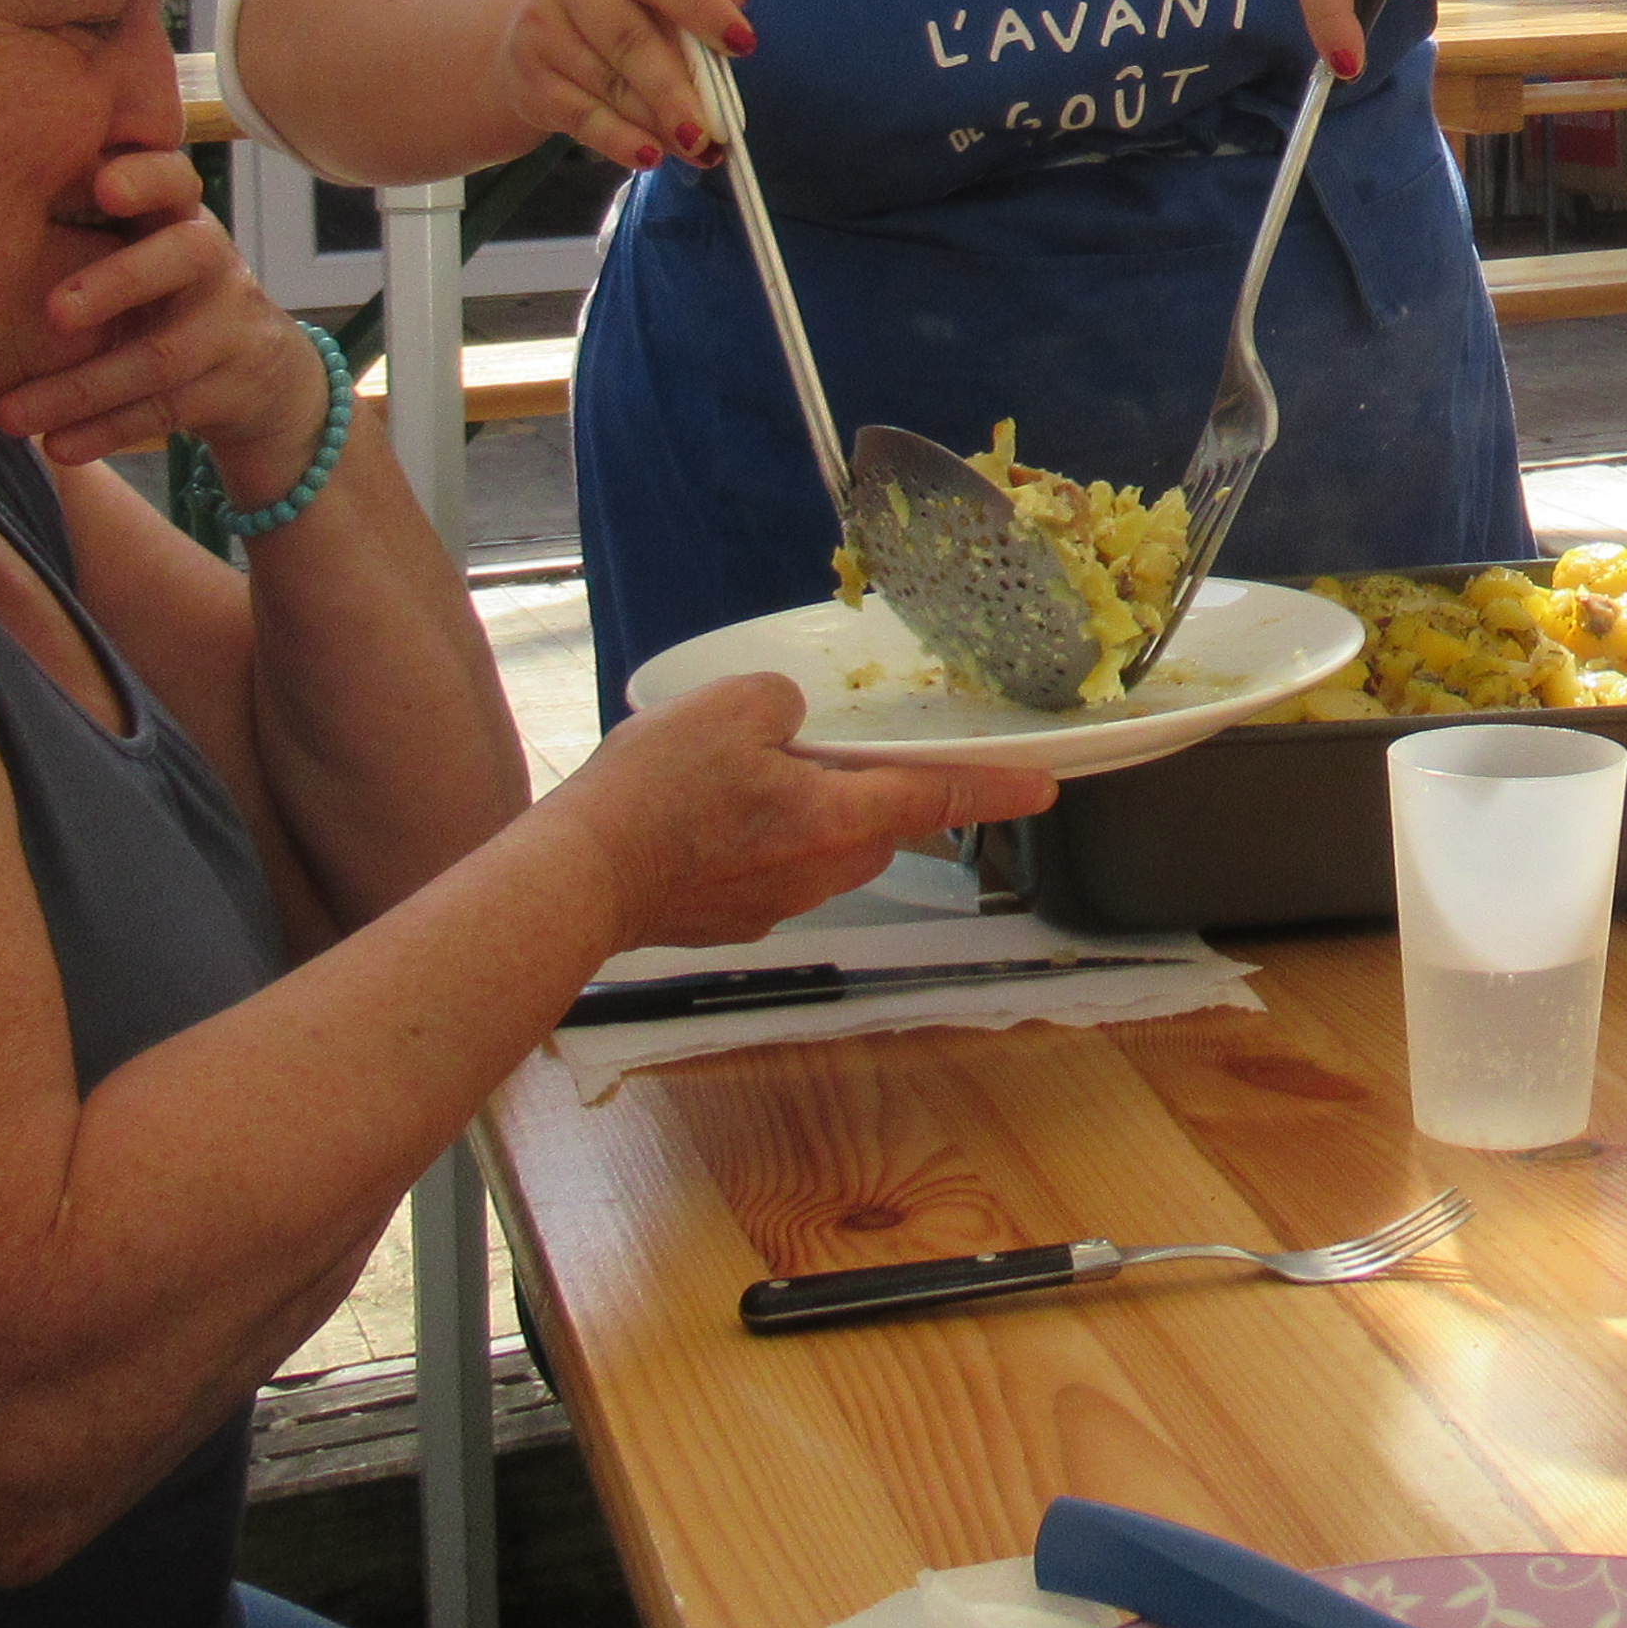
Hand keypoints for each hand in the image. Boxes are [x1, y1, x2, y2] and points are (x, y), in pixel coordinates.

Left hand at [0, 151, 336, 495]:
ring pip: (161, 356)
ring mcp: (230, 325)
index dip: (145, 178)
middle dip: (118, 282)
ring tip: (9, 416)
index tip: (101, 187)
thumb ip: (87, 227)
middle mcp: (214, 262)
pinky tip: (56, 448)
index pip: (174, 178)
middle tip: (52, 313)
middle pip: (185, 255)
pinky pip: (164, 411)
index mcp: (178, 216)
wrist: (258, 369)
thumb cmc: (165, 294)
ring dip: (81, 389)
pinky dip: (104, 431)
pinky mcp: (231, 387)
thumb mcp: (142, 248)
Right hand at [499, 0, 751, 178]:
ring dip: (658, 123)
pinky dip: (620, 140)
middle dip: (677, 89)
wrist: (543, 31)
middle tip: (714, 128)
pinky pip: (582, 117)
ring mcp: (541, 27)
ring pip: (609, 85)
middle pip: (630, 38)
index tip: (743, 45)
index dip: (702, 7)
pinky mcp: (530, 77)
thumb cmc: (625, 2)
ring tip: (698, 147)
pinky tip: (650, 155)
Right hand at [552, 670, 1059, 950]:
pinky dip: (746, 846)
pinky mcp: (733, 923)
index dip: (998, 787)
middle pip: (870, 823)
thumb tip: (788, 726)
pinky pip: (764, 871)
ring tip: (721, 785)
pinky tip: (693, 824)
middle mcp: (824, 872)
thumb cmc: (660, 794)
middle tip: (788, 752)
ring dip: (793, 816)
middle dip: (850, 790)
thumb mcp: (732, 706)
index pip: (940, 796)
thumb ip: (783, 704)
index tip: (1045, 787)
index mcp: (840, 819)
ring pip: (817, 848)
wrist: (581, 880)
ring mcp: (778, 906)